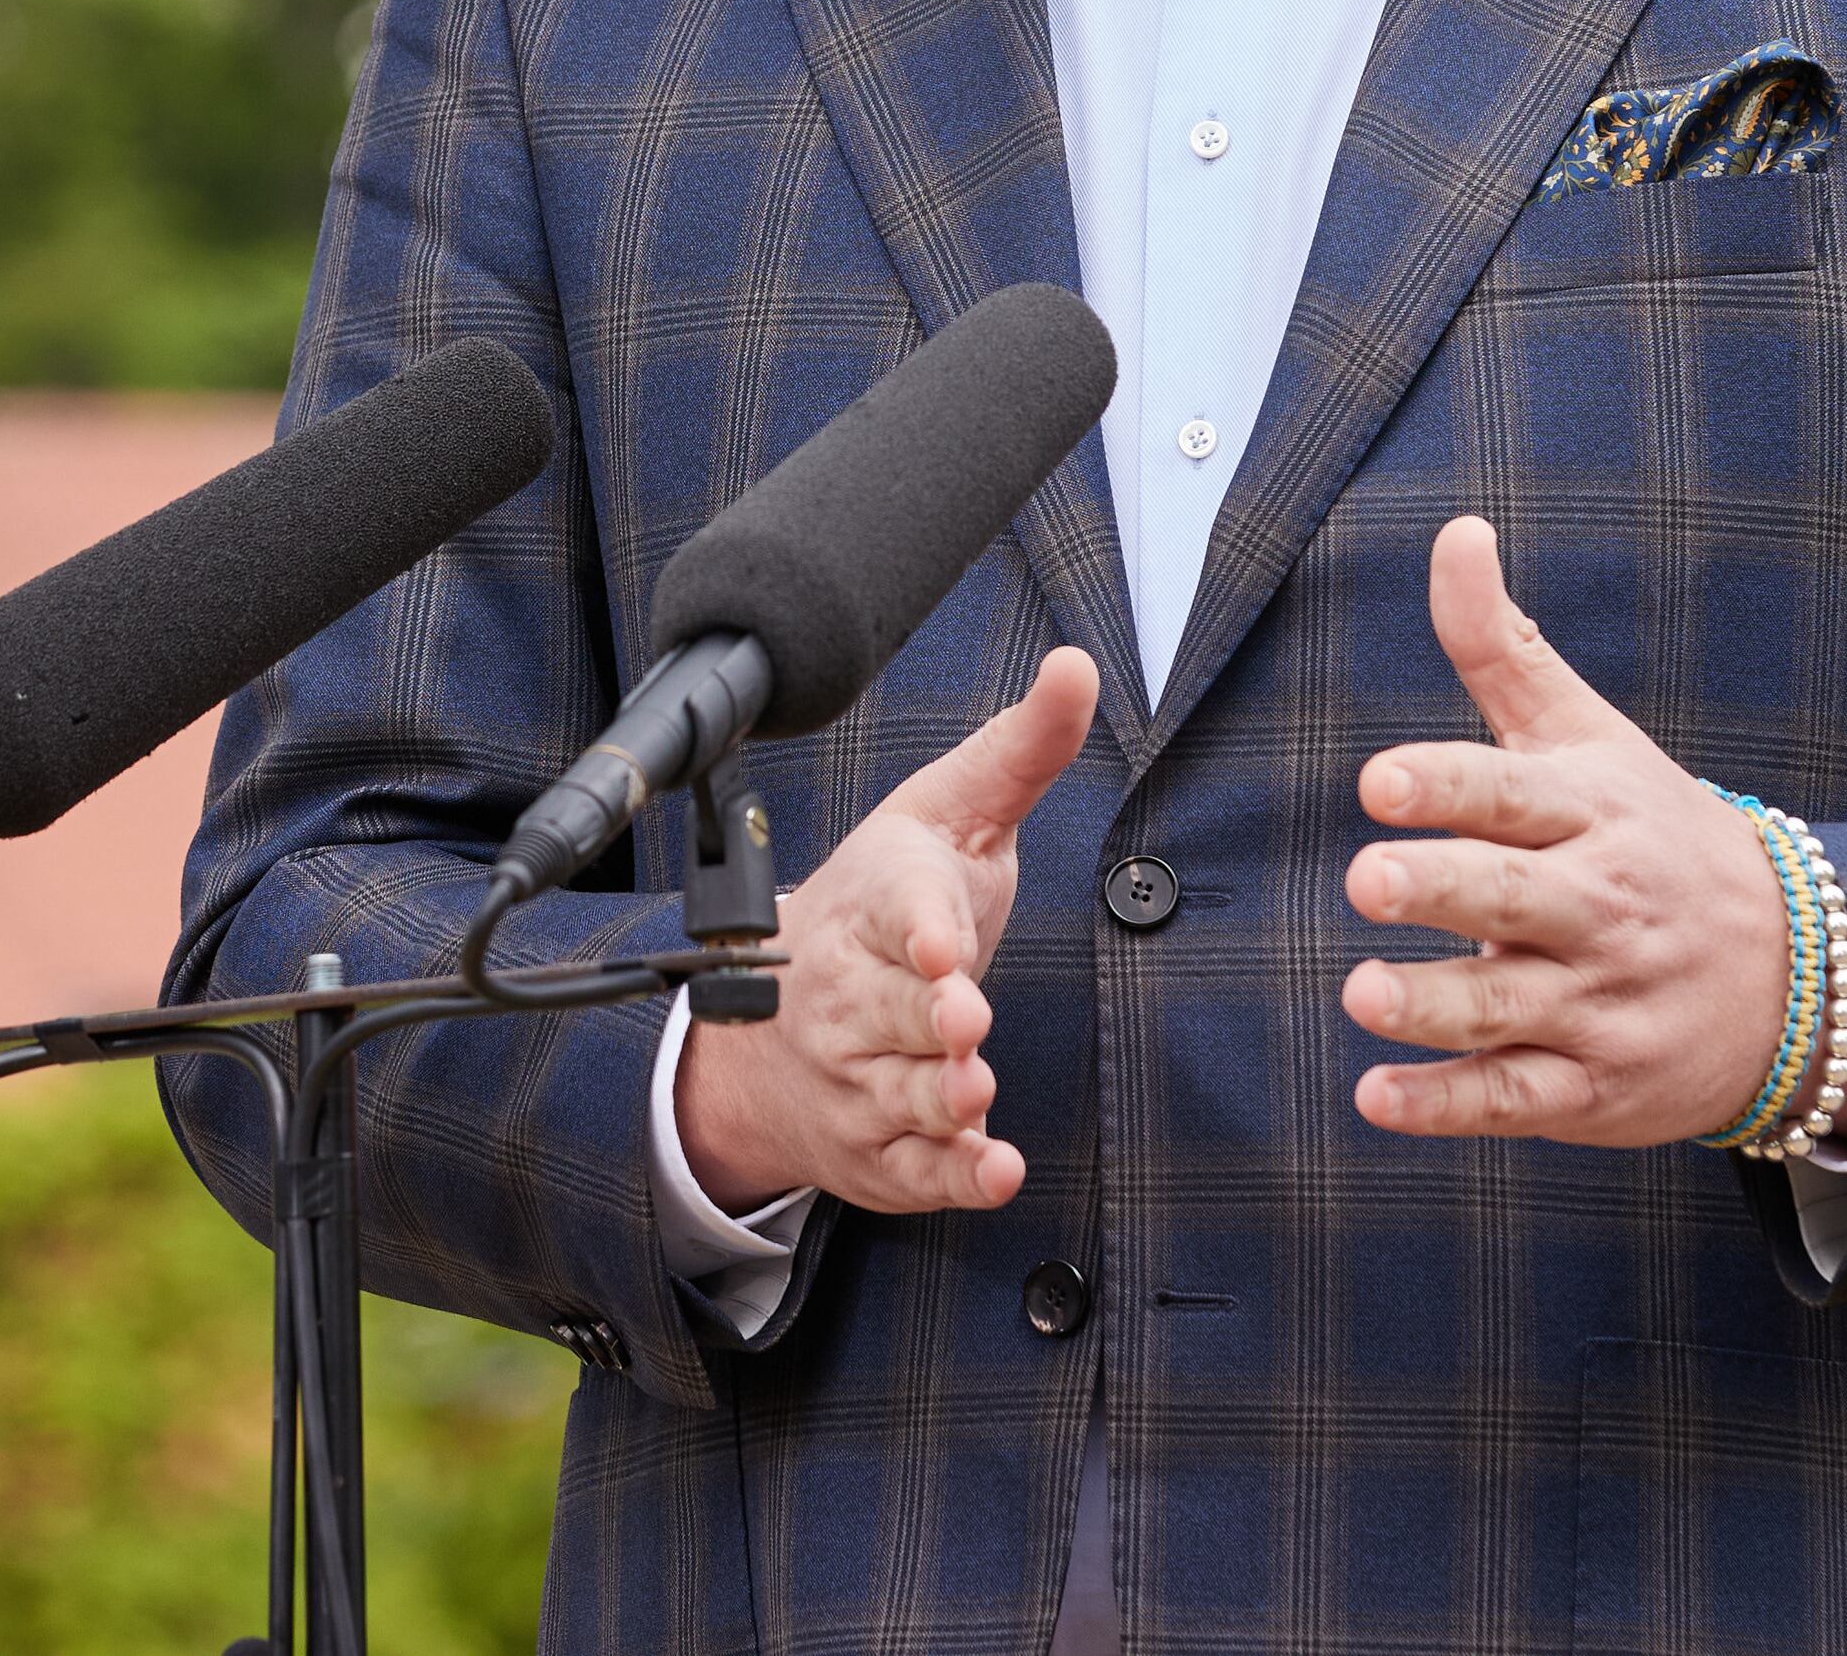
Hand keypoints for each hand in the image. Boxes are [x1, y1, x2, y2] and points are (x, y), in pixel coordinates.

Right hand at [674, 645, 1097, 1214]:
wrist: (768, 1030)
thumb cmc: (882, 904)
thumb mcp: (945, 813)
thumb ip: (1019, 750)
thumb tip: (1077, 666)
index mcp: (871, 902)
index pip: (890, 908)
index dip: (917, 926)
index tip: (940, 943)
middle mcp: (851, 994)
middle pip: (891, 1010)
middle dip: (928, 1020)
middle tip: (965, 1024)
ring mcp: (860, 1077)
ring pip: (901, 1093)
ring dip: (939, 1100)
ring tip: (974, 1094)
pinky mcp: (881, 1151)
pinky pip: (916, 1172)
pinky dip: (954, 1179)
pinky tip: (995, 1172)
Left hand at [1342, 515, 1836, 1149]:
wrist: (1799, 975)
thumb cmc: (1654, 836)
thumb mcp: (1590, 737)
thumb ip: (1504, 646)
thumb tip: (1455, 530)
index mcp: (1593, 812)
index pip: (1513, 793)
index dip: (1447, 786)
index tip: (1380, 780)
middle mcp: (1599, 905)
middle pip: (1512, 895)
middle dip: (1442, 887)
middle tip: (1367, 878)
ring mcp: (1601, 1001)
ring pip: (1509, 1003)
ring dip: (1435, 1003)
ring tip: (1362, 993)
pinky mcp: (1594, 1086)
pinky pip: (1516, 1096)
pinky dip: (1448, 1104)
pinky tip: (1378, 1098)